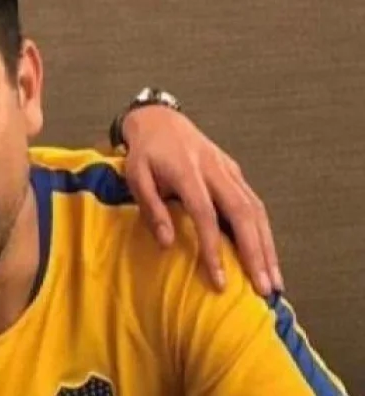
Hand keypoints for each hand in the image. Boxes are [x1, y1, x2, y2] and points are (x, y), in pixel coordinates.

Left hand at [121, 106, 281, 295]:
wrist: (160, 120)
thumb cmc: (144, 153)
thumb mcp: (136, 176)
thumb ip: (151, 208)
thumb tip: (167, 244)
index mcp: (187, 171)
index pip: (206, 215)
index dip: (214, 248)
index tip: (220, 280)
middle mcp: (215, 170)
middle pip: (243, 213)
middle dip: (256, 253)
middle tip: (264, 289)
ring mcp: (229, 170)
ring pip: (256, 210)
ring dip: (267, 246)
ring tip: (274, 280)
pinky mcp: (236, 172)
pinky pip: (255, 203)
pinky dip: (264, 231)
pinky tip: (268, 255)